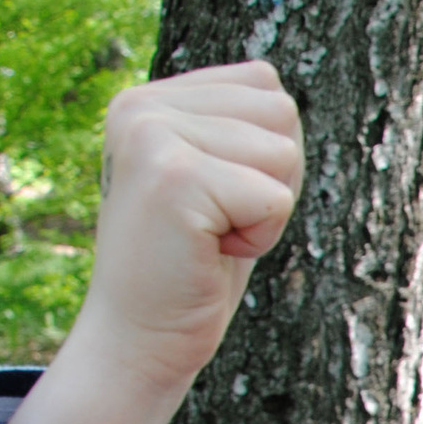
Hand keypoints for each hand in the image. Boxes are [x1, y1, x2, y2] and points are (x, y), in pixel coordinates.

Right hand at [0, 63, 301, 423]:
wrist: (140, 338)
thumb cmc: (192, 265)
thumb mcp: (218, 179)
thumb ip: (239, 128)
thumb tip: (281, 94)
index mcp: (150, 98)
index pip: (265, 85)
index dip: (266, 154)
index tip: (218, 196)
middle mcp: (141, 105)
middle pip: (280, 112)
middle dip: (271, 179)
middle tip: (216, 222)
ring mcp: (151, 135)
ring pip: (282, 153)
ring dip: (265, 210)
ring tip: (211, 235)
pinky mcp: (172, 176)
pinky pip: (275, 197)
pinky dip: (260, 237)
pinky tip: (210, 252)